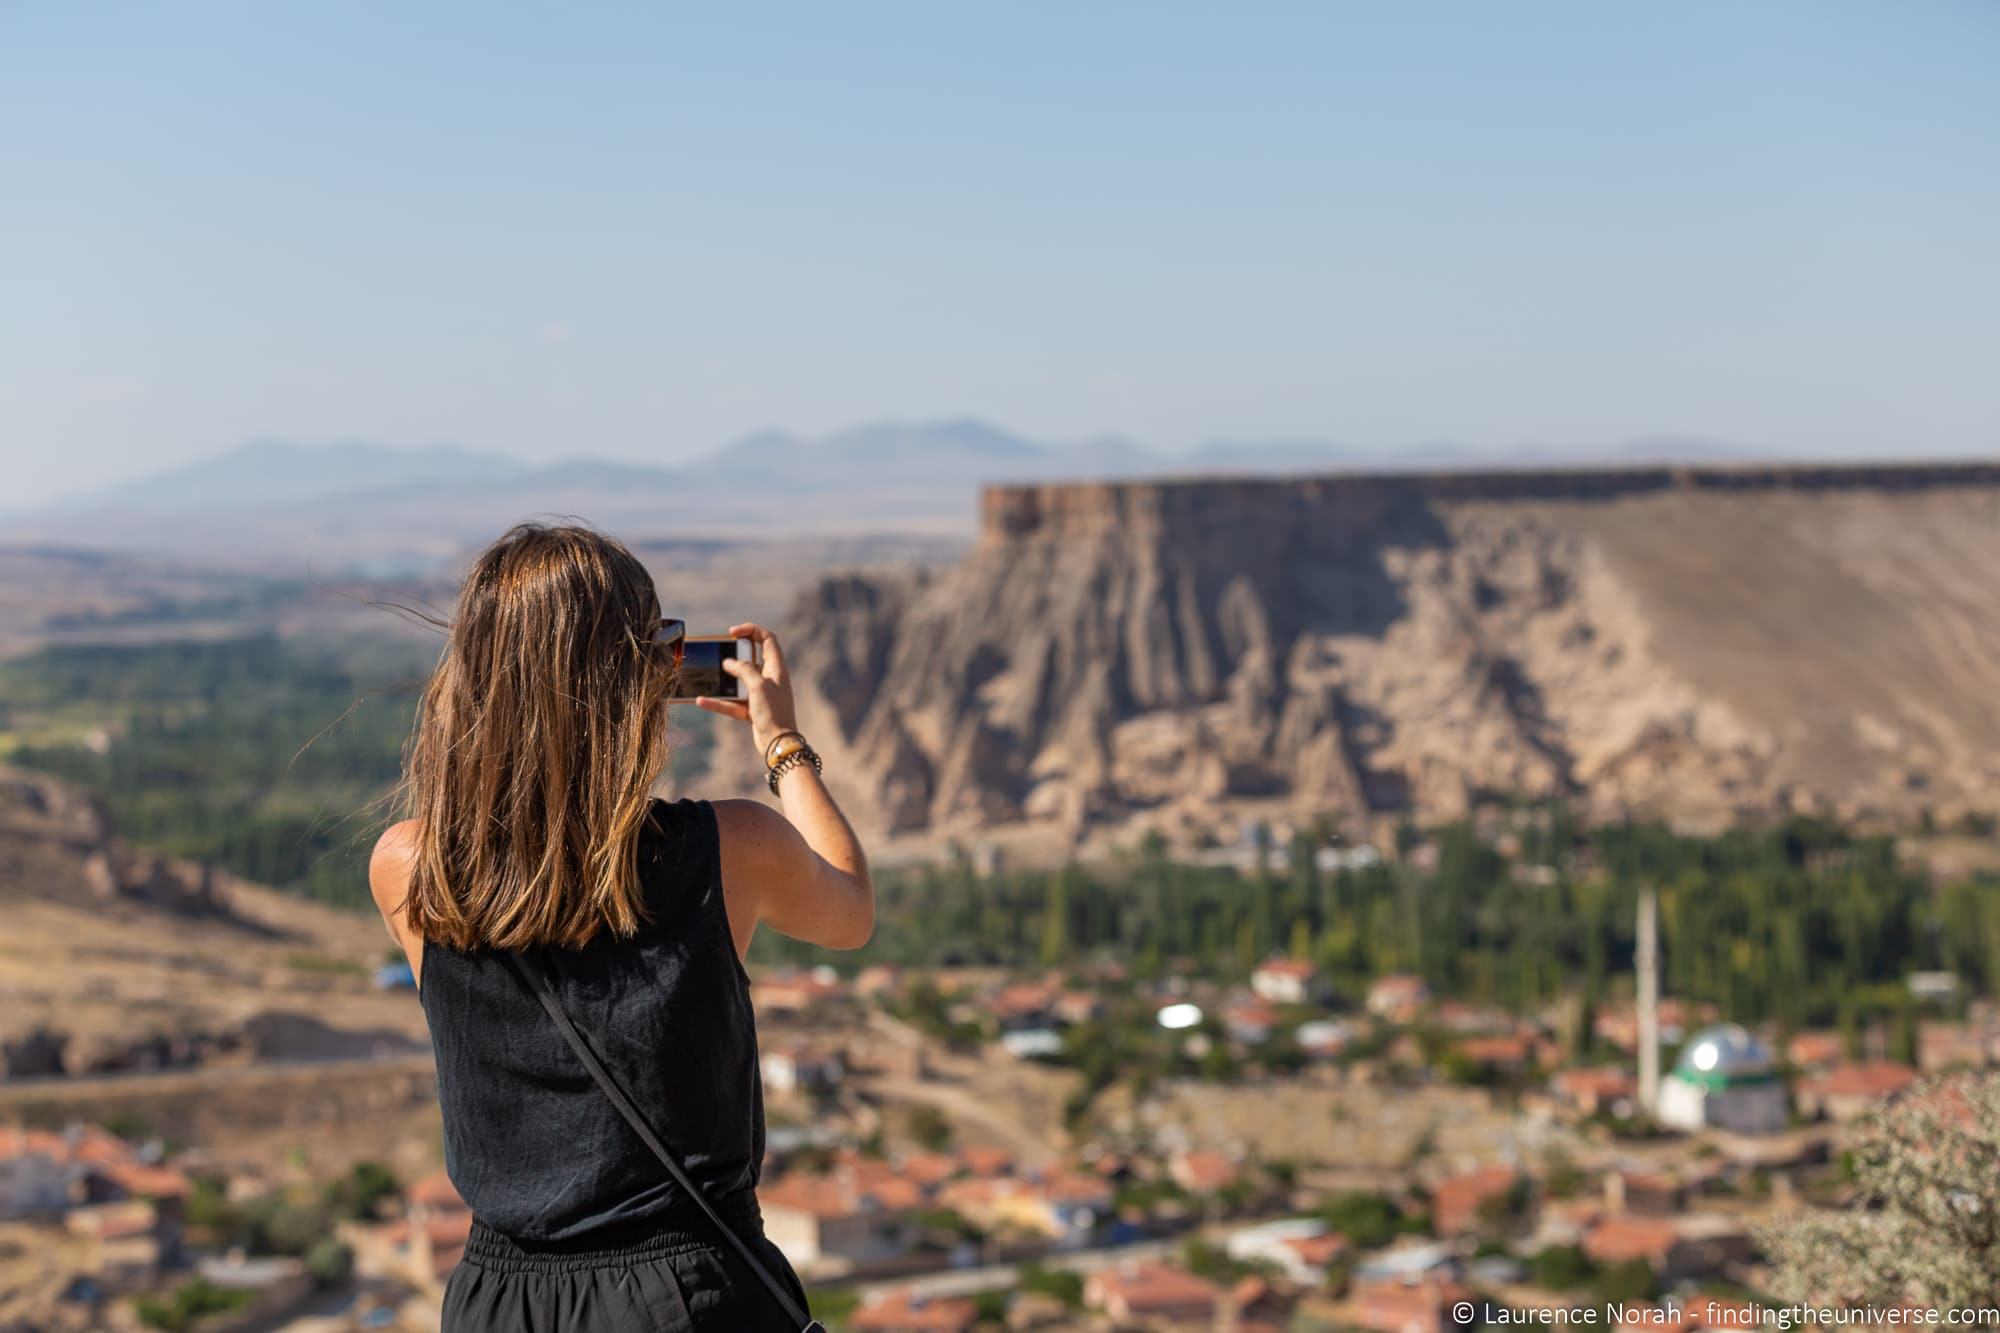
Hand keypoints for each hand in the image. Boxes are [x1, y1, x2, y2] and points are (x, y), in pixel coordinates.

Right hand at [695, 622, 799, 759]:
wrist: (778, 744)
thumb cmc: (773, 713)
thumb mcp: (758, 686)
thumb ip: (744, 670)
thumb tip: (728, 662)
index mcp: (776, 668)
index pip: (767, 639)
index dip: (751, 630)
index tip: (733, 632)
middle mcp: (769, 678)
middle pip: (751, 658)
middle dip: (735, 654)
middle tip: (721, 653)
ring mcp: (760, 694)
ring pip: (739, 681)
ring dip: (724, 679)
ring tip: (710, 674)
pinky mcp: (751, 709)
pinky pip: (731, 702)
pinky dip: (718, 701)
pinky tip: (702, 700)